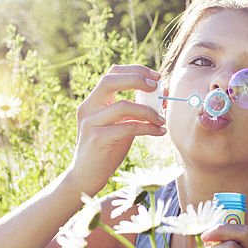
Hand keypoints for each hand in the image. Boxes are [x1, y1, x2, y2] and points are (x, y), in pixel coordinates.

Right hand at [68, 65, 165, 193]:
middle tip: (157, 87)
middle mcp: (88, 108)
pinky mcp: (98, 139)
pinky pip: (128, 127)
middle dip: (136, 79)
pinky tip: (159, 132)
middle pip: (110, 80)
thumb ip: (134, 112)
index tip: (155, 77)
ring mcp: (91, 123)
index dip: (134, 70)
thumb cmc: (106, 150)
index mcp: (92, 101)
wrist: (85, 177)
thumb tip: (161, 97)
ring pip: (122, 106)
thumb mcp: (119, 126)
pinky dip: (147, 127)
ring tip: (162, 119)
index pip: (111, 74)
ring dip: (148, 110)